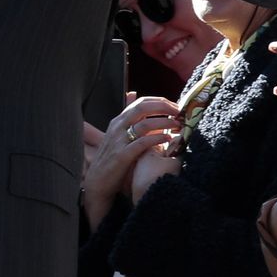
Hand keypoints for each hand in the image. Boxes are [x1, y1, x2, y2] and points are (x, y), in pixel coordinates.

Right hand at [83, 95, 179, 226]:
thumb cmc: (112, 158)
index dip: (160, 101)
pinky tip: (168, 139)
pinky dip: (157, 138)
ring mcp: (119, 141)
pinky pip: (143, 143)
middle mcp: (118, 127)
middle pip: (143, 108)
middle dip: (164, 107)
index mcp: (118, 121)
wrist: (97, 183)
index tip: (175, 106)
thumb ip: (128, 116)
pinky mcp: (122, 155)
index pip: (141, 102)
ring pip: (145, 124)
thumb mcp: (118, 133)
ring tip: (178, 125)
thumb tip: (133, 93)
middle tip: (179, 112)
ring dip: (165, 123)